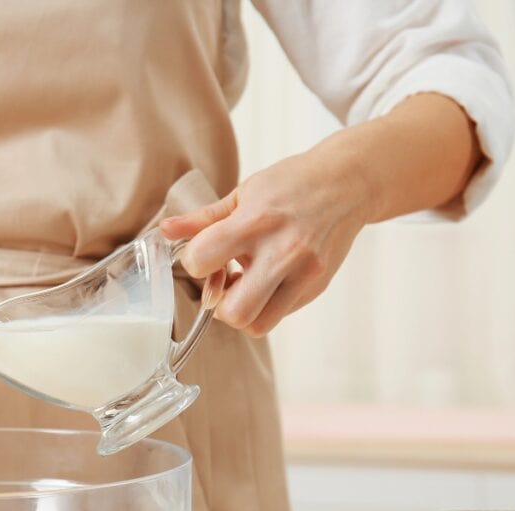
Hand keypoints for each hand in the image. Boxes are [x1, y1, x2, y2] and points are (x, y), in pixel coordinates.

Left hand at [161, 149, 371, 336]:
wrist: (349, 183)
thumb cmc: (291, 184)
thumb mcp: (243, 193)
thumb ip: (203, 218)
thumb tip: (165, 230)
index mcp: (257, 222)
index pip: (203, 259)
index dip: (194, 261)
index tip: (203, 254)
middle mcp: (284, 251)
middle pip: (235, 312)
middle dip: (219, 304)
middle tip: (223, 282)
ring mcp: (305, 273)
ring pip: (258, 324)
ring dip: (243, 312)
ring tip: (245, 285)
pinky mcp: (317, 287)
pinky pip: (280, 315)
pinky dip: (266, 306)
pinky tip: (267, 280)